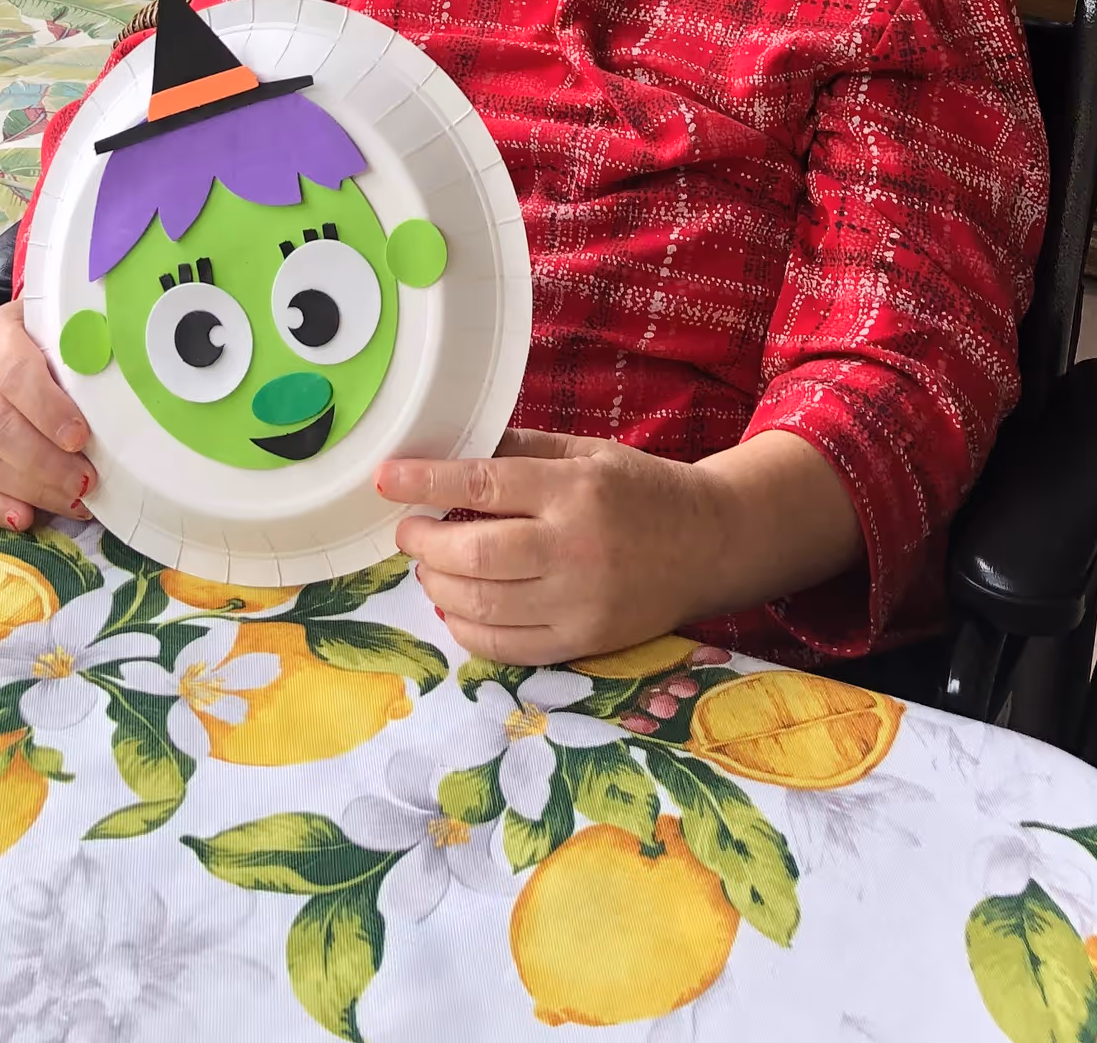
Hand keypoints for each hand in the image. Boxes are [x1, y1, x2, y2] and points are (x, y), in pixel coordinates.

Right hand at [0, 300, 93, 530]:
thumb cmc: (42, 338)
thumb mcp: (59, 326)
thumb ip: (81, 341)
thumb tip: (120, 362)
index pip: (16, 374)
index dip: (48, 409)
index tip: (80, 437)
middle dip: (45, 461)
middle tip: (87, 480)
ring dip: (31, 488)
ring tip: (74, 500)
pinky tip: (25, 518)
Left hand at [379, 429, 723, 667]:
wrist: (710, 544)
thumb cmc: (641, 490)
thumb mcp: (588, 451)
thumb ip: (521, 449)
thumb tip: (453, 450)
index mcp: (575, 488)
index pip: (483, 485)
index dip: (425, 482)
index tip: (387, 478)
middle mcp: (574, 547)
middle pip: (473, 555)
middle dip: (422, 544)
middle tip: (408, 530)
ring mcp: (578, 601)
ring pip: (481, 606)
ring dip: (437, 586)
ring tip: (429, 567)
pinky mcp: (583, 641)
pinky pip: (505, 647)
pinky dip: (466, 629)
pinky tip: (456, 608)